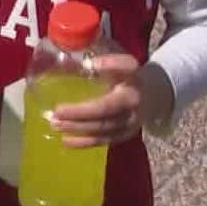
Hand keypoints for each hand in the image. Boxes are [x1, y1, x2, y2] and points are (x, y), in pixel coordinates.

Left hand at [44, 56, 171, 146]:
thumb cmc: (128, 79)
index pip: (126, 68)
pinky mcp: (125, 135)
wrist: (151, 98)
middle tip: (56, 112)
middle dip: (79, 112)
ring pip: (102, 128)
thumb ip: (107, 63)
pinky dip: (83, 142)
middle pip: (105, 109)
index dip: (109, 65)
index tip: (90, 64)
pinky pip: (103, 140)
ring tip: (55, 124)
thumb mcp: (121, 65)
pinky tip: (66, 140)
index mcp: (133, 79)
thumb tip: (85, 64)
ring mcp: (131, 122)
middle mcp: (134, 102)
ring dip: (77, 128)